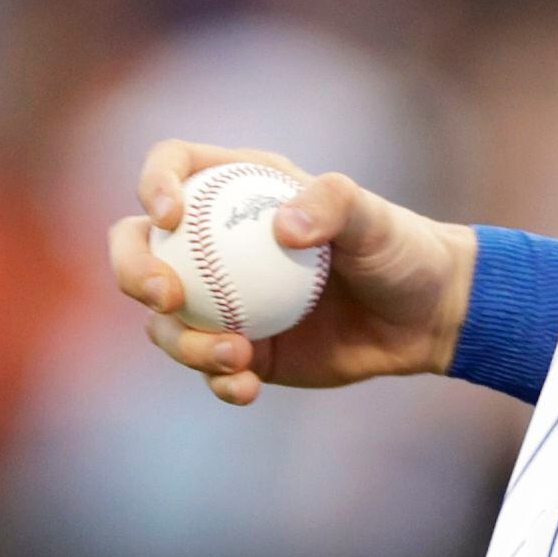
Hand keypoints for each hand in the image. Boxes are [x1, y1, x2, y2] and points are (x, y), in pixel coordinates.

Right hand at [109, 139, 476, 405]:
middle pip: (137, 246)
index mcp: (238, 190)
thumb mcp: (376, 220)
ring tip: (236, 356)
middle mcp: (215, 242)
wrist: (424, 317)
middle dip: (133, 271)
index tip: (171, 217)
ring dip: (182, 341)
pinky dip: (217, 379)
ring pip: (163, 319)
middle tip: (168, 296)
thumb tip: (281, 229)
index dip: (154, 184)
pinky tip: (245, 387)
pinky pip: (206, 367)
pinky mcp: (239, 348)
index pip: (172, 168)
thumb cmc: (400, 250)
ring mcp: (221, 299)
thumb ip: (334, 205)